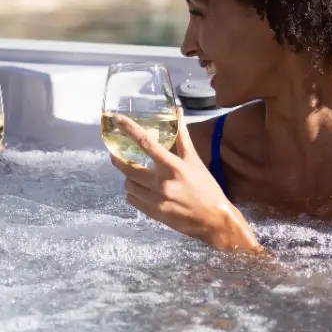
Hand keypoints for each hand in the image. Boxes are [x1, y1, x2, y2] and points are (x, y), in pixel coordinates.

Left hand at [108, 112, 262, 253]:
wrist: (214, 220)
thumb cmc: (207, 188)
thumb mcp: (195, 161)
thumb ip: (182, 137)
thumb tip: (177, 112)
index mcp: (173, 167)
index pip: (146, 143)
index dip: (129, 129)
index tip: (117, 119)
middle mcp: (162, 183)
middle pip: (128, 168)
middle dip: (119, 160)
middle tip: (116, 155)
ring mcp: (156, 200)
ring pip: (128, 185)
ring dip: (128, 178)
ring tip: (136, 175)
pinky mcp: (153, 213)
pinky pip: (132, 200)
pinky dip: (132, 193)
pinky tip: (140, 190)